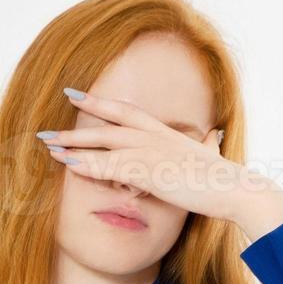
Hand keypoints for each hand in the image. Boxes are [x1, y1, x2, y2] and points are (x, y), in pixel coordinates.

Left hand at [40, 87, 282, 239]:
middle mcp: (154, 136)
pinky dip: (87, 164)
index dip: (99, 102)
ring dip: (73, 144)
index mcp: (165, 132)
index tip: (76, 94)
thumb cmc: (221, 181)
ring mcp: (150, 152)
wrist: (234, 189)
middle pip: (107, 124)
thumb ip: (197, 151)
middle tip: (48, 126)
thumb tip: (205, 145)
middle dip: (76, 124)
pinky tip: (68, 164)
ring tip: (48, 145)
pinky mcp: (148, 172)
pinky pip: (109, 167)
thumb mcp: (205, 159)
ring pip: (103, 143)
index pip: (126, 110)